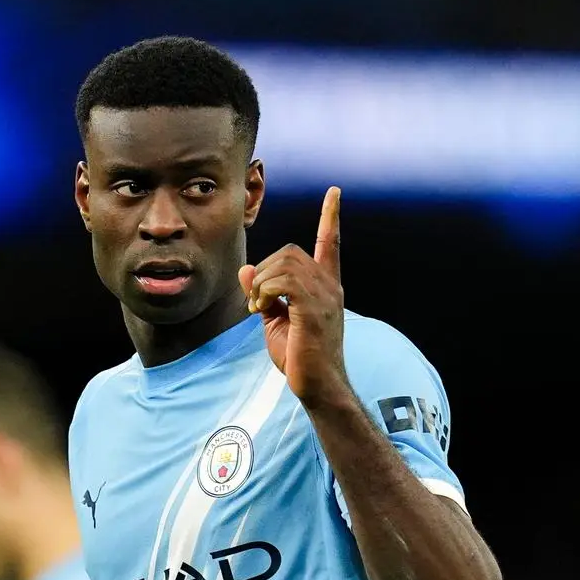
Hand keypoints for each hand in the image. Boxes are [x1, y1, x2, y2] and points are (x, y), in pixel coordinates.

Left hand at [239, 186, 351, 408]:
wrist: (318, 386)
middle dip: (264, 270)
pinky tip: (261, 309)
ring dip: (261, 283)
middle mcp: (329, 286)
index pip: (330, 244)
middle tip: (256, 301)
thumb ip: (263, 294)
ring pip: (284, 264)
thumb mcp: (276, 321)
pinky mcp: (314, 309)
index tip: (334, 193)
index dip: (330, 217)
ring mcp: (324, 296)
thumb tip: (246, 270)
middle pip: (290, 252)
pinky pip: (282, 282)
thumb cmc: (300, 357)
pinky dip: (264, 292)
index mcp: (325, 287)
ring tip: (258, 307)